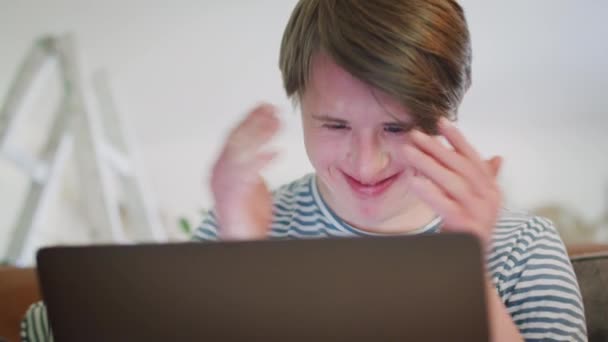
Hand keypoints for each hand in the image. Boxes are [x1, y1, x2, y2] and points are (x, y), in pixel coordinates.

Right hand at [210, 103, 279, 239]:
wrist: (240, 238)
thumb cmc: (246, 210)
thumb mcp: (251, 179)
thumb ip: (256, 160)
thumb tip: (270, 139)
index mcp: (222, 165)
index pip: (235, 135)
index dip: (250, 120)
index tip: (265, 106)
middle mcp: (219, 171)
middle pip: (237, 140)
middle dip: (254, 123)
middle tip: (272, 109)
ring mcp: (223, 184)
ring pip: (241, 153)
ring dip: (259, 136)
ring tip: (277, 124)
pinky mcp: (232, 197)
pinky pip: (247, 175)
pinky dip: (261, 162)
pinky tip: (276, 153)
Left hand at [403, 117, 502, 250]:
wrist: (471, 266)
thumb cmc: (470, 231)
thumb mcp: (477, 203)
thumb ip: (483, 180)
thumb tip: (496, 157)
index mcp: (491, 190)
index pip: (474, 158)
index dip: (458, 139)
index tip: (440, 121)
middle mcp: (490, 199)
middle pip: (460, 166)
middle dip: (437, 148)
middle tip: (415, 134)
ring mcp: (480, 214)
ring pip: (452, 182)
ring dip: (428, 164)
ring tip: (408, 151)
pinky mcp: (468, 229)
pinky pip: (446, 206)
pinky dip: (429, 192)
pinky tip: (414, 180)